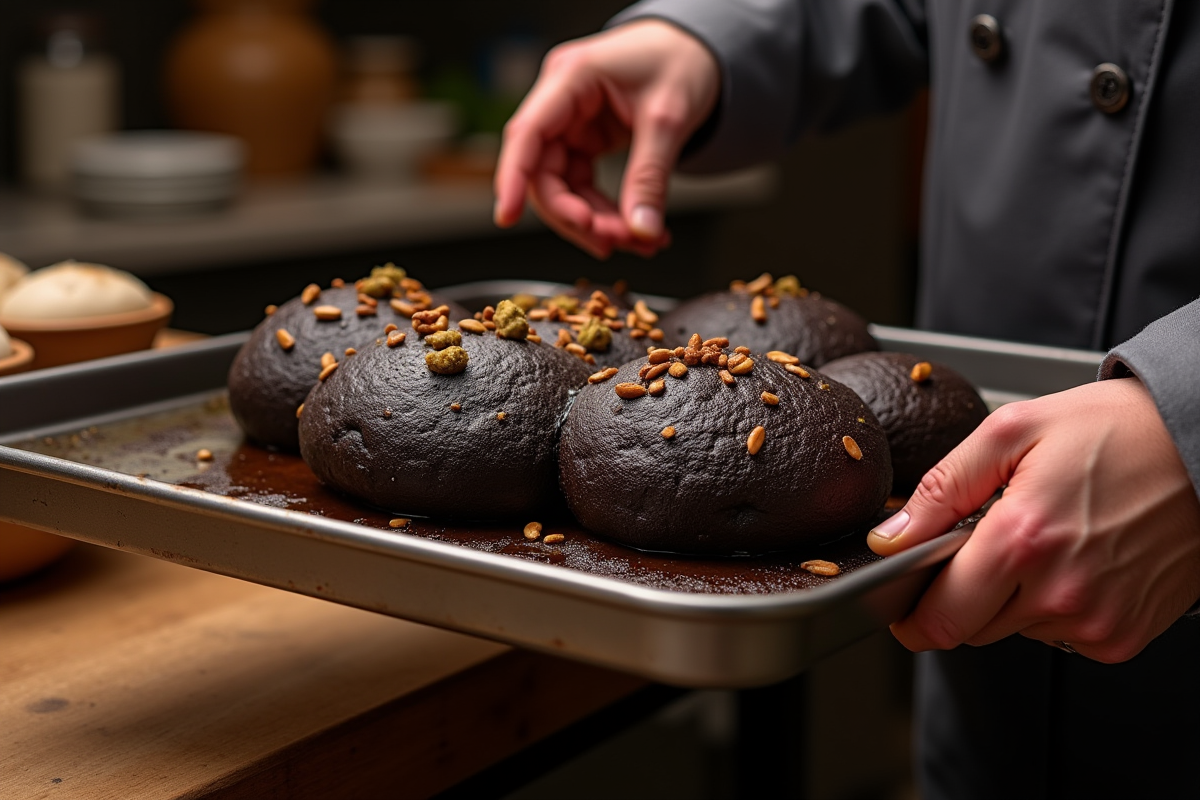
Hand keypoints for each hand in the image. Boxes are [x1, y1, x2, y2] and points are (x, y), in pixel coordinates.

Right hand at [493, 20, 719, 258]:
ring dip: (597, 223)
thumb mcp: (669, 117)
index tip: (507, 216)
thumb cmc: (680, 59)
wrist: (698, 50)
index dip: (512, 178)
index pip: (527, 134)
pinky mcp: (588, 142)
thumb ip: (650, 176)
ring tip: (637, 242)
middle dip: (576, 217)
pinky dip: (610, 214)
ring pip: (566, 189)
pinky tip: (637, 229)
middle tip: (612, 242)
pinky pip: (587, 188)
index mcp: (571, 78)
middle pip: (545, 173)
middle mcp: (562, 102)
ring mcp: (573, 124)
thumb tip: (641, 230)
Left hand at [868, 377, 1199, 662]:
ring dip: (1010, 597)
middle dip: (962, 592)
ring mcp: (1096, 622)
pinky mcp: (1123, 636)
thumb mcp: (1011, 432)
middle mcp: (1060, 593)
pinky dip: (1053, 606)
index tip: (904, 601)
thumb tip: (890, 539)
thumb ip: (940, 489)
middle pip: (971, 628)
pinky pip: (1059, 636)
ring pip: (1014, 630)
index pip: (939, 619)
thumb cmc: (1116, 431)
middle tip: (989, 540)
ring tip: (1044, 538)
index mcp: (1023, 541)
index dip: (911, 614)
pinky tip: (1076, 559)